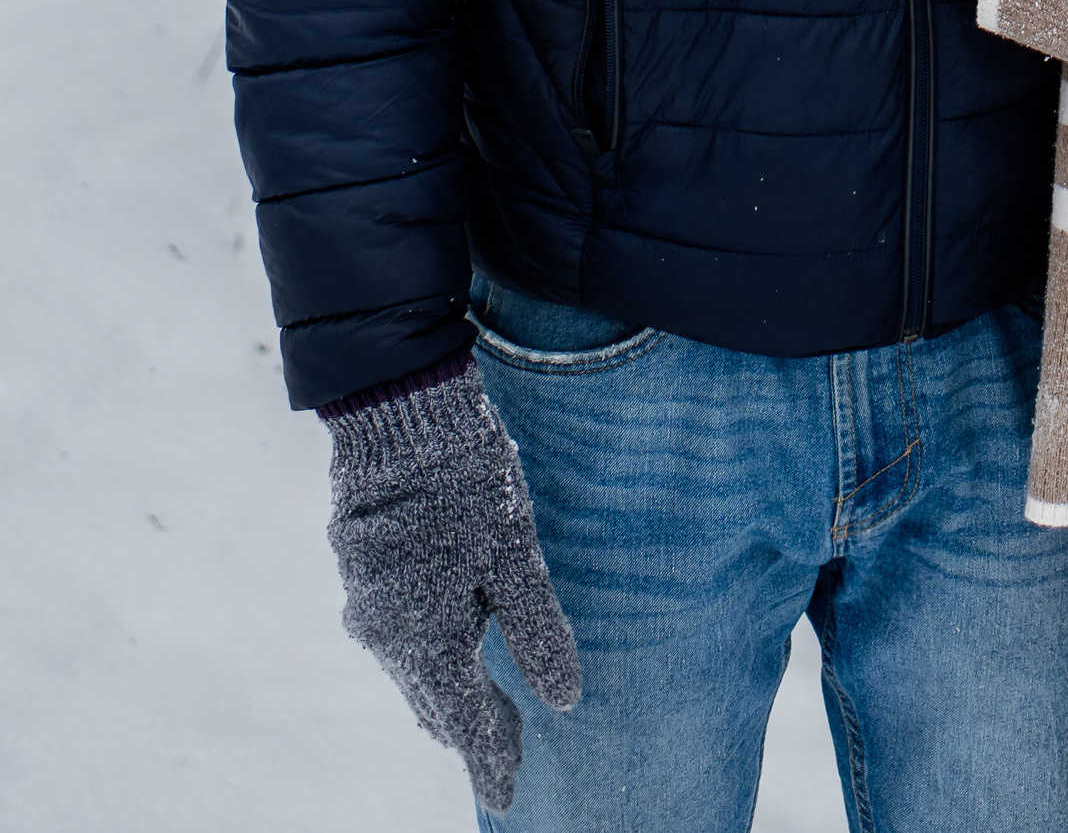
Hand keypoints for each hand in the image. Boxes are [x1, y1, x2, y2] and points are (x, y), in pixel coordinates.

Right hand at [326, 362, 580, 813]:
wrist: (398, 415)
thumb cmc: (468, 482)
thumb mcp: (516, 557)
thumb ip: (537, 631)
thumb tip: (565, 699)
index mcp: (428, 639)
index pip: (464, 723)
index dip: (491, 759)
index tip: (509, 795)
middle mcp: (387, 636)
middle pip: (435, 703)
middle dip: (473, 729)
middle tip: (511, 748)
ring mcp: (367, 606)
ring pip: (412, 671)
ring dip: (448, 691)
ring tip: (485, 708)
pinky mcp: (360, 574)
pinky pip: (397, 636)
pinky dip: (428, 653)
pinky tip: (449, 645)